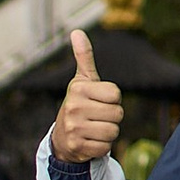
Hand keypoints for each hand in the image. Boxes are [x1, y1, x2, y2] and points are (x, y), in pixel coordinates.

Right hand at [51, 30, 123, 171]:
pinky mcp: (77, 147)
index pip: (116, 95)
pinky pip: (106, 147)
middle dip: (112, 117)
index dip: (112, 100)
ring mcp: (74, 128)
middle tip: (96, 117)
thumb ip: (84, 57)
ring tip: (94, 129)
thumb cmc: (79, 105)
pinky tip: (90, 141)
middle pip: (117, 114)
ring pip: (113, 131)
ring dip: (108, 133)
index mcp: (78, 88)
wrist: (62, 138)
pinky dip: (102, 146)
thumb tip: (77, 32)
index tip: (99, 101)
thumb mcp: (81, 81)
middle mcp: (74, 107)